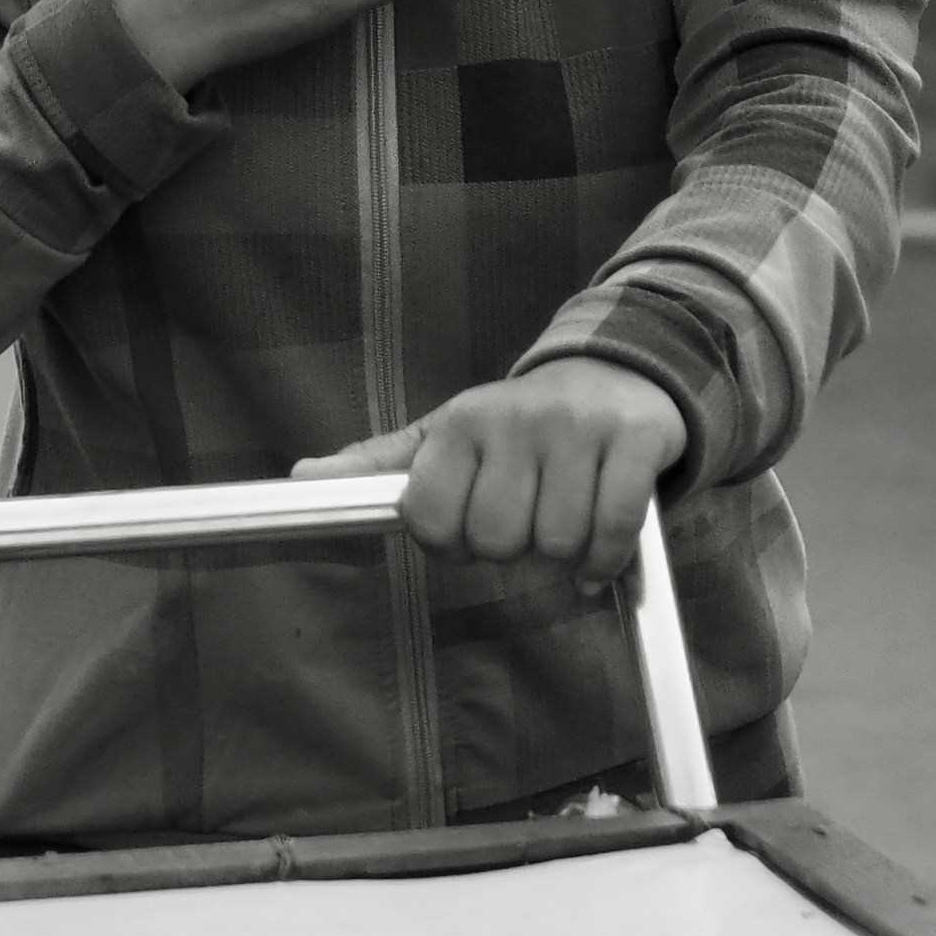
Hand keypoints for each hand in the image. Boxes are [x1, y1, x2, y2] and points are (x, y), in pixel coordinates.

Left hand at [302, 359, 687, 579]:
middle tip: (524, 517)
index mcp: (460, 421)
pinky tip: (597, 559)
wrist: (618, 373)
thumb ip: (379, 464)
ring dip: (561, 554)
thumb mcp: (446, 435)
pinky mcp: (634, 440)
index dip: (447, 540)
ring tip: (563, 517)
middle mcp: (515, 418)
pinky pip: (612, 532)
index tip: (466, 525)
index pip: (428, 517)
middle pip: (493, 539)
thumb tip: (301, 476)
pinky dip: (605, 562)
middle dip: (508, 547)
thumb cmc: (518, 425)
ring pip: (555, 543)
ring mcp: (577, 427)